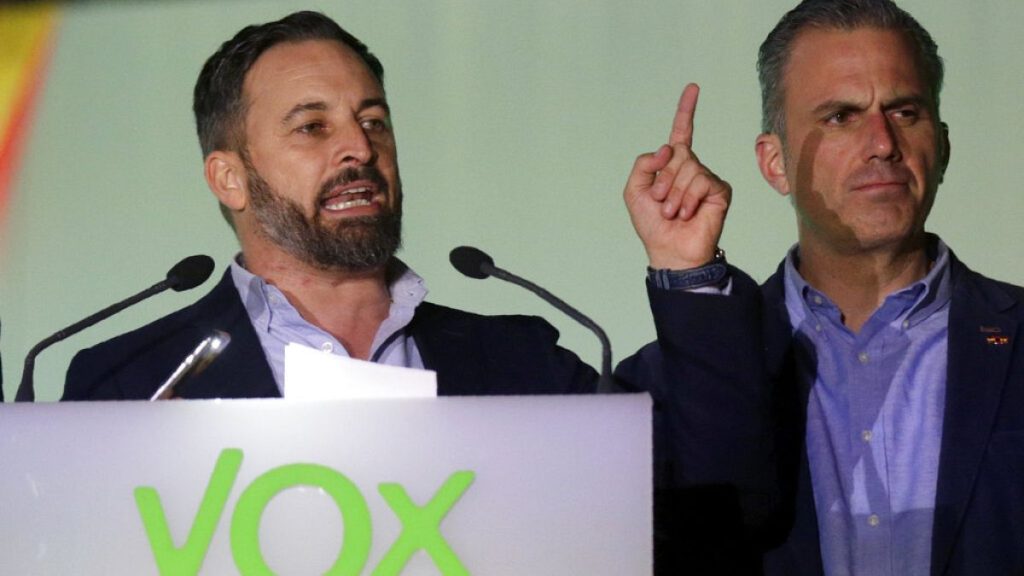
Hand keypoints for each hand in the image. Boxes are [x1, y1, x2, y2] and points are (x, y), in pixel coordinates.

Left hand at [624, 84, 731, 269]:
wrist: (669, 250)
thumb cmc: (652, 224)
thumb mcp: (634, 190)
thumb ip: (644, 164)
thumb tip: (669, 148)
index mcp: (672, 166)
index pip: (681, 133)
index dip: (685, 111)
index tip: (692, 88)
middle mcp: (691, 168)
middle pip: (677, 154)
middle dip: (663, 180)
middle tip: (661, 203)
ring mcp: (706, 178)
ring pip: (688, 167)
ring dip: (674, 193)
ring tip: (673, 212)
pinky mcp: (719, 190)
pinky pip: (701, 180)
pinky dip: (688, 198)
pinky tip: (687, 214)